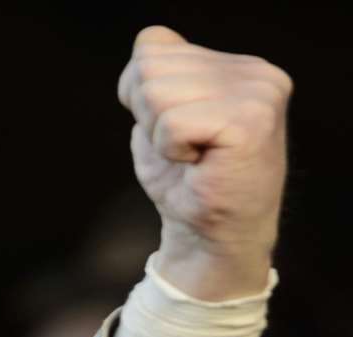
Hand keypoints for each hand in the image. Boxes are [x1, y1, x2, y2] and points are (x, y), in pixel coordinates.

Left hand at [117, 27, 291, 299]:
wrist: (207, 234)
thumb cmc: (183, 180)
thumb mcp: (158, 118)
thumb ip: (155, 75)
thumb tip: (147, 43)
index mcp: (235, 65)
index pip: (153, 45)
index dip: (136, 91)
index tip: (166, 127)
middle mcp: (254, 71)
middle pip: (149, 67)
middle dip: (146, 115)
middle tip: (179, 148)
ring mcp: (257, 93)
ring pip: (157, 92)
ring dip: (159, 134)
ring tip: (190, 154)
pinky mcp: (250, 121)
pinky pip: (173, 122)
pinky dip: (170, 149)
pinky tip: (198, 163)